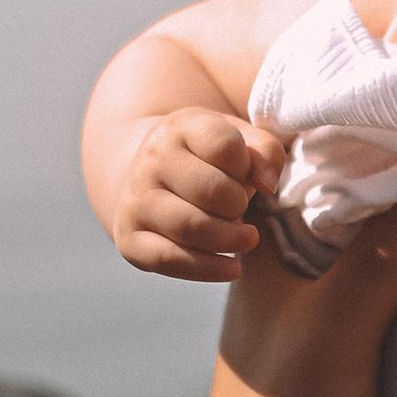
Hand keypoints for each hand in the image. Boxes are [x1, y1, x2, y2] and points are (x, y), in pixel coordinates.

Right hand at [112, 109, 291, 277]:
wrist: (145, 174)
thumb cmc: (205, 160)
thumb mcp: (237, 140)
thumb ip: (266, 152)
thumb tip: (267, 185)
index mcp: (179, 128)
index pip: (225, 146)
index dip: (247, 166)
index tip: (245, 175)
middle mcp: (151, 160)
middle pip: (211, 190)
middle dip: (238, 204)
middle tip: (242, 209)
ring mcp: (135, 199)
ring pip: (190, 227)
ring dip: (230, 239)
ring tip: (247, 238)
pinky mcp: (128, 237)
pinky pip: (168, 259)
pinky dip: (207, 268)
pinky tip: (232, 267)